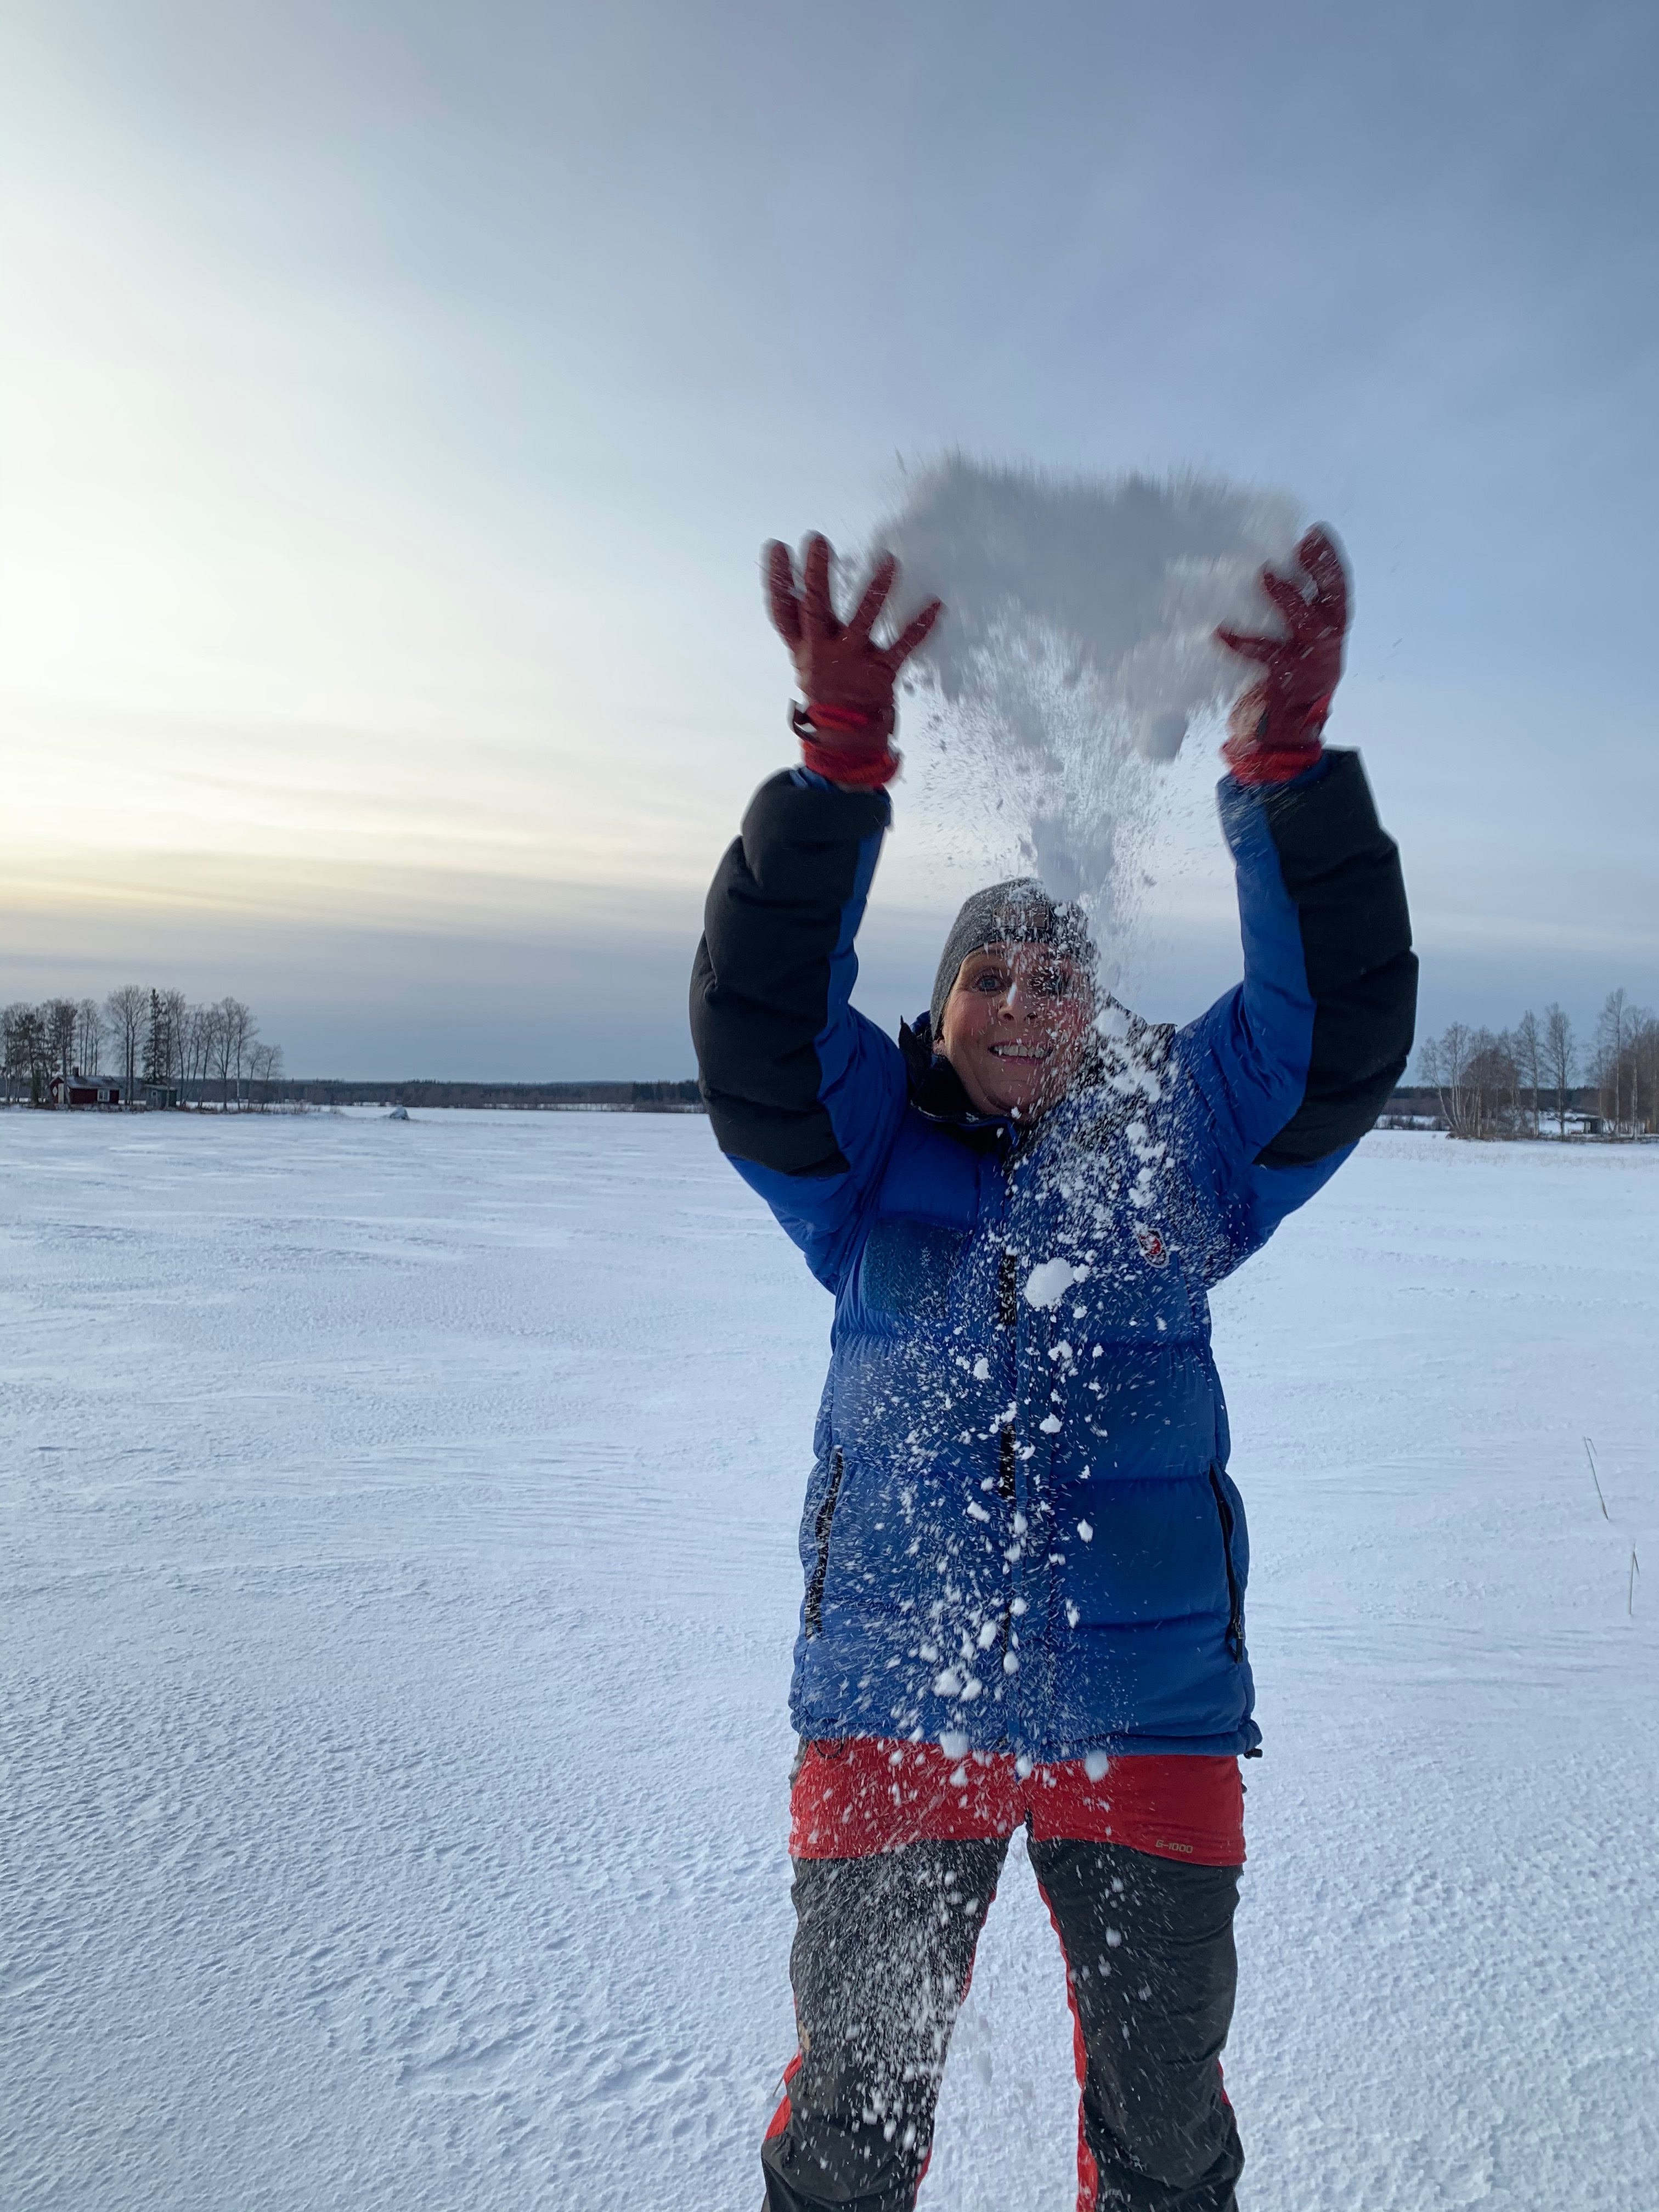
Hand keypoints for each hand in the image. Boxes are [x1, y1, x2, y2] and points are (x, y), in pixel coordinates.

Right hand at [765, 534, 941, 784]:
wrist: (844, 740)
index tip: (777, 546)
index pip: (783, 610)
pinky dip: (921, 626)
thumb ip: (801, 628)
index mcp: (803, 647)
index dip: (777, 579)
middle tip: (818, 541)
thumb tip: (791, 588)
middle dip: (815, 574)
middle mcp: (824, 651)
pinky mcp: (881, 673)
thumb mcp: (804, 661)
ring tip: (888, 561)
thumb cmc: (827, 691)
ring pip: (863, 621)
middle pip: (815, 608)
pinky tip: (936, 604)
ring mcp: (852, 662)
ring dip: (876, 590)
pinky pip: (904, 646)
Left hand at [1216, 526, 1348, 784]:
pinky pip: (1266, 660)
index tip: (1315, 532)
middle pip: (1333, 603)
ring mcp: (1311, 668)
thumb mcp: (1293, 648)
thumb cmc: (1282, 688)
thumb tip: (1266, 575)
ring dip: (1288, 598)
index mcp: (1331, 636)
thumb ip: (1288, 620)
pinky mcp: (1287, 686)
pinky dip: (1243, 643)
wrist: (1283, 743)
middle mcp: (1328, 649)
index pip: (1338, 591)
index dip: (1328, 561)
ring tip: (1265, 574)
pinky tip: (1220, 632)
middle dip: (1321, 570)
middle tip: (1301, 544)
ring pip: (1308, 627)